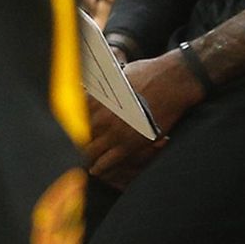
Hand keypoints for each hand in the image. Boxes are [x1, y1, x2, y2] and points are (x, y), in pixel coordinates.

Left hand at [84, 52, 204, 187]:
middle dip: (77, 143)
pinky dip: (100, 168)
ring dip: (87, 156)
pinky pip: (109, 161)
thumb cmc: (148, 73)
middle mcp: (103, 115)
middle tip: (76, 149)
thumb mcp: (118, 74)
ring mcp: (116, 131)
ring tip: (85, 161)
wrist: (173, 81)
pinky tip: (96, 170)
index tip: (71, 132)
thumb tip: (89, 85)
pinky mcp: (131, 143)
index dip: (72, 127)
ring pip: (92, 151)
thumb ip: (101, 85)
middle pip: (80, 136)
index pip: (74, 118)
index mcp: (97, 98)